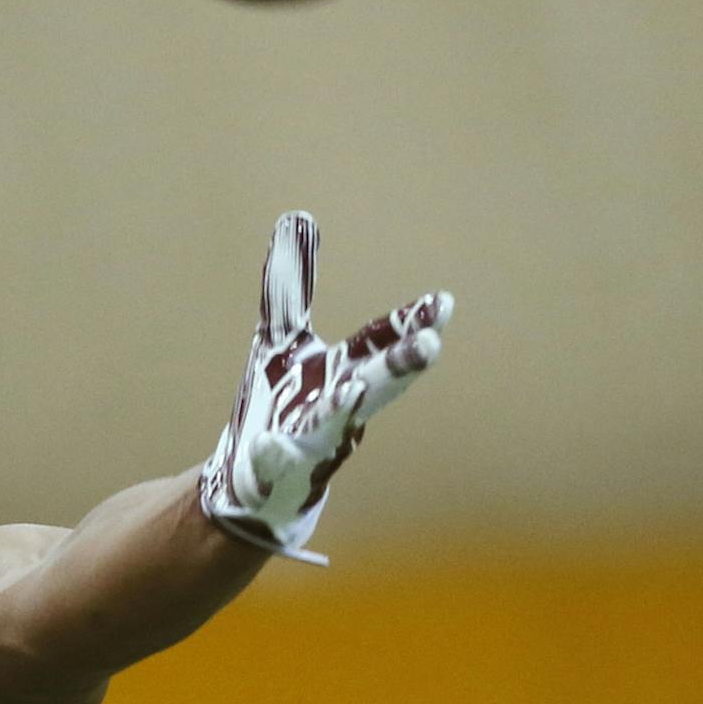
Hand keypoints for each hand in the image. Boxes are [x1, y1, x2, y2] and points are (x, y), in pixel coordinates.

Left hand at [199, 211, 450, 564]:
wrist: (260, 486)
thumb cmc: (284, 406)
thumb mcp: (282, 341)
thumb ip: (289, 288)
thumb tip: (296, 217)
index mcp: (345, 373)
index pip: (382, 343)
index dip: (411, 323)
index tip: (443, 302)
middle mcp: (339, 407)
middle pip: (375, 382)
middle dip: (399, 364)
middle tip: (429, 344)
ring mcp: (309, 441)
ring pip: (331, 424)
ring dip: (344, 407)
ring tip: (352, 388)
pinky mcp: (275, 471)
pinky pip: (274, 461)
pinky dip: (274, 453)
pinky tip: (268, 444)